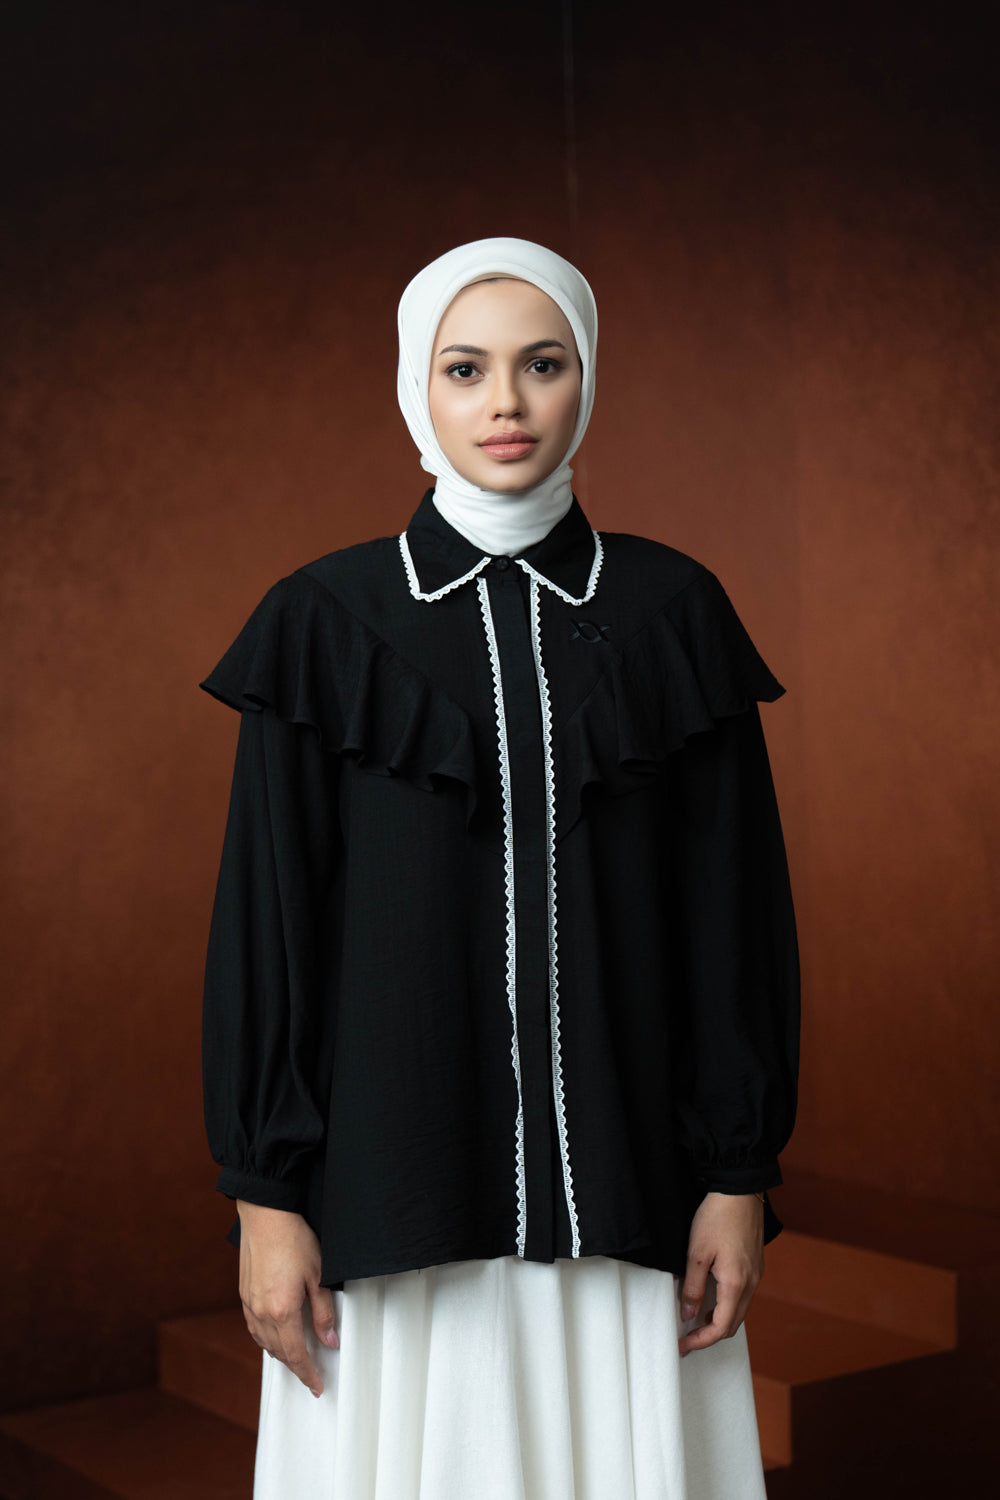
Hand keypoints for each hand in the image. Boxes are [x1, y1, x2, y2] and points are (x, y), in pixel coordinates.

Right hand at [236, 1201, 338, 1395]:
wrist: (266, 1215)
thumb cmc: (294, 1240)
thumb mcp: (320, 1276)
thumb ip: (324, 1313)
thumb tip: (330, 1342)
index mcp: (282, 1311)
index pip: (296, 1354)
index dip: (307, 1373)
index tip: (316, 1386)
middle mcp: (262, 1312)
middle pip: (279, 1352)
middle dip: (295, 1367)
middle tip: (310, 1375)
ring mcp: (250, 1304)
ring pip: (264, 1342)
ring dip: (280, 1354)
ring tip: (295, 1359)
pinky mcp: (244, 1293)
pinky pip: (254, 1328)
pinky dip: (265, 1339)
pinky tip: (274, 1336)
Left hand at [677, 1191, 763, 1356]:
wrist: (739, 1190)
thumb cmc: (717, 1217)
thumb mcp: (696, 1253)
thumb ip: (693, 1287)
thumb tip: (689, 1315)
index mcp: (736, 1284)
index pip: (721, 1328)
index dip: (701, 1341)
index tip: (683, 1346)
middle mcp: (751, 1283)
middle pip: (733, 1324)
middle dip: (710, 1335)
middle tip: (687, 1338)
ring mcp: (756, 1274)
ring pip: (739, 1310)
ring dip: (719, 1321)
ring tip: (696, 1320)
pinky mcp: (755, 1264)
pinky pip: (743, 1295)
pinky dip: (727, 1305)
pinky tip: (712, 1298)